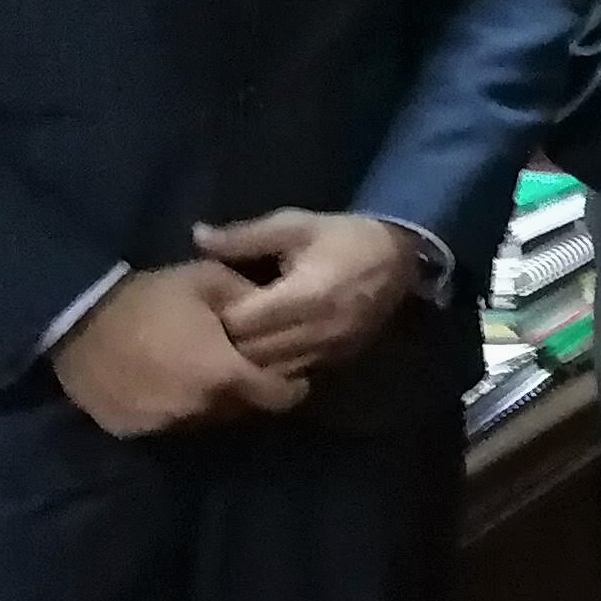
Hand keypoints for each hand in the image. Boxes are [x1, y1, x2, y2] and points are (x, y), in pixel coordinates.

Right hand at [52, 262, 306, 436]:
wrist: (72, 317)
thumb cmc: (148, 296)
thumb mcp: (208, 280)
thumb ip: (251, 298)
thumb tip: (277, 310)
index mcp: (225, 375)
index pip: (281, 397)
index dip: (290, 385)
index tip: (286, 372)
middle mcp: (200, 409)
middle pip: (243, 410)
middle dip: (248, 391)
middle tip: (239, 368)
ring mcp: (164, 424)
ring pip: (206, 420)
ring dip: (210, 402)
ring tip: (198, 375)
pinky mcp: (132, 430)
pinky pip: (167, 424)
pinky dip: (172, 408)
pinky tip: (162, 384)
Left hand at [194, 210, 421, 378]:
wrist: (402, 260)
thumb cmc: (344, 237)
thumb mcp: (296, 225)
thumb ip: (246, 236)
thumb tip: (198, 237)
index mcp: (304, 294)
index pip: (242, 320)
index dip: (218, 314)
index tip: (207, 302)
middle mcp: (317, 330)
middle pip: (252, 352)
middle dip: (227, 341)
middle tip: (213, 325)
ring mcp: (329, 350)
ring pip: (271, 371)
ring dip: (249, 360)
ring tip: (236, 342)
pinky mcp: (338, 360)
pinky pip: (294, 375)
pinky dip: (273, 368)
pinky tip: (264, 353)